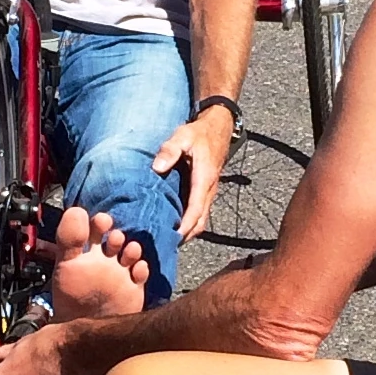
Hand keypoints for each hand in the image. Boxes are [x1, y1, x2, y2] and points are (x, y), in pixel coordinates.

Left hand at [152, 106, 235, 241]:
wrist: (218, 128)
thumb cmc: (199, 133)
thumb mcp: (183, 136)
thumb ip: (170, 150)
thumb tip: (157, 167)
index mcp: (204, 179)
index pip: (196, 210)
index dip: (185, 227)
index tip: (172, 239)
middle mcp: (208, 190)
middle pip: (199, 222)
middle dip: (185, 236)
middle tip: (165, 246)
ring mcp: (208, 192)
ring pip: (200, 219)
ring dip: (187, 232)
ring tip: (167, 241)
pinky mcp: (204, 191)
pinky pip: (198, 212)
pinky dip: (188, 223)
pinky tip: (173, 226)